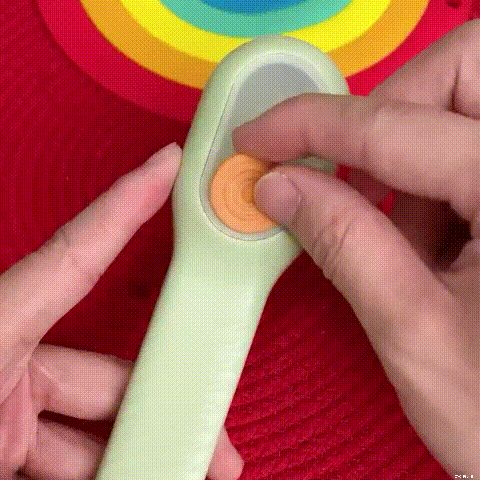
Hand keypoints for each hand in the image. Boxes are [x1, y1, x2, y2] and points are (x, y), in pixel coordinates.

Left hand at [0, 143, 242, 479]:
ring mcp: (3, 403)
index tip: (166, 163)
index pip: (72, 257)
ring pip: (93, 418)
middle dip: (162, 399)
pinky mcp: (3, 440)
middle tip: (214, 438)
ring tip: (190, 471)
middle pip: (105, 368)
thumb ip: (44, 442)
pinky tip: (140, 472)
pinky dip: (106, 463)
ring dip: (139, 445)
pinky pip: (70, 449)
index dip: (124, 206)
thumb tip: (130, 456)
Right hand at [233, 20, 478, 477]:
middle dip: (390, 106)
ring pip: (464, 103)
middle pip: (464, 70)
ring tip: (399, 235)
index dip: (311, 126)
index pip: (394, 127)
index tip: (259, 137)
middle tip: (348, 167)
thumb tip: (278, 188)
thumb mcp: (410, 330)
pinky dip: (430, 177)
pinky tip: (424, 237)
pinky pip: (470, 147)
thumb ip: (342, 244)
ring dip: (407, 153)